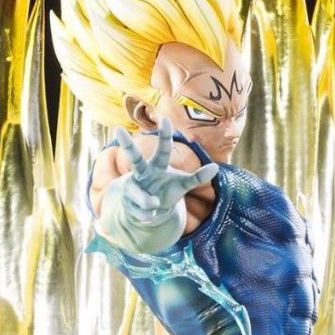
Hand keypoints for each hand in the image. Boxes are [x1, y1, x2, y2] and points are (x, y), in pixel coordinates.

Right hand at [99, 116, 217, 253]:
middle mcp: (142, 172)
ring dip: (151, 203)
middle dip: (126, 145)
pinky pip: (143, 212)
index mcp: (157, 165)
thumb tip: (216, 167)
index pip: (162, 150)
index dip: (164, 136)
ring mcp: (132, 186)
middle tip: (117, 130)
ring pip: (143, 197)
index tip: (165, 119)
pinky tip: (150, 213)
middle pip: (134, 158)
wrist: (151, 211)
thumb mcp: (183, 184)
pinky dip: (150, 215)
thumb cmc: (167, 191)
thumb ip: (197, 177)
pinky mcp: (127, 201)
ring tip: (156, 204)